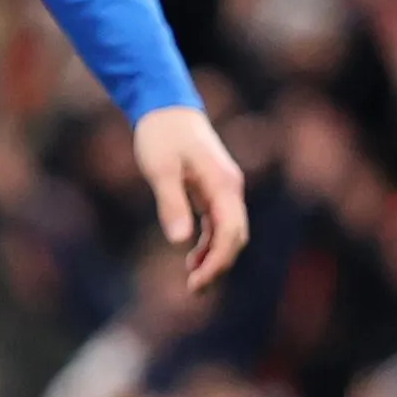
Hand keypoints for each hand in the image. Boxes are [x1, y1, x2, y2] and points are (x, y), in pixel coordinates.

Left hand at [134, 106, 251, 292]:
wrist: (166, 107)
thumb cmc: (161, 135)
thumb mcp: (161, 169)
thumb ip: (172, 203)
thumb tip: (180, 241)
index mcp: (223, 185)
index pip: (231, 233)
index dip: (218, 262)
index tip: (196, 282)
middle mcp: (230, 189)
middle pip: (236, 238)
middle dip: (219, 266)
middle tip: (194, 289)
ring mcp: (224, 189)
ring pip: (229, 233)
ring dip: (215, 258)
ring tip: (193, 282)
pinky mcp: (214, 189)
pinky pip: (219, 224)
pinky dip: (209, 244)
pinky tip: (193, 257)